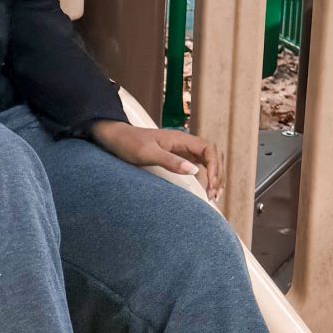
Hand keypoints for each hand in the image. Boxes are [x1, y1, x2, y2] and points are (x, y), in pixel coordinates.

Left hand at [90, 118, 222, 205]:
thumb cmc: (129, 143)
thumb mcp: (148, 153)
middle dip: (218, 174)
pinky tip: (206, 187)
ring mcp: (182, 150)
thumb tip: (195, 171)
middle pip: (213, 155)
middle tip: (214, 194)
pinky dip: (206, 175)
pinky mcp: (177, 157)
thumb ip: (171, 161)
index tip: (211, 185)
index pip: (209, 150)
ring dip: (215, 175)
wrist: (115, 137)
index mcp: (181, 139)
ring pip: (208, 160)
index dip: (214, 168)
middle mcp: (184, 143)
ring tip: (214, 194)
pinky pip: (199, 164)